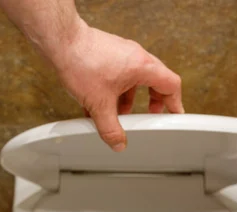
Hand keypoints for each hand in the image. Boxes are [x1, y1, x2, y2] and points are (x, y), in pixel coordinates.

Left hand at [52, 22, 183, 150]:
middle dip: (151, 101)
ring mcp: (121, 53)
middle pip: (154, 81)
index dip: (175, 102)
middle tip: (148, 115)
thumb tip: (118, 143)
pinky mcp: (107, 54)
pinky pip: (117, 75)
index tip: (174, 114)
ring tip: (117, 114)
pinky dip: (113, 91)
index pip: (171, 85)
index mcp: (143, 66)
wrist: (61, 43)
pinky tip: (96, 105)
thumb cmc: (82, 62)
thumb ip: (110, 128)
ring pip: (133, 79)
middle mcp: (136, 57)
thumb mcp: (99, 104)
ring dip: (128, 98)